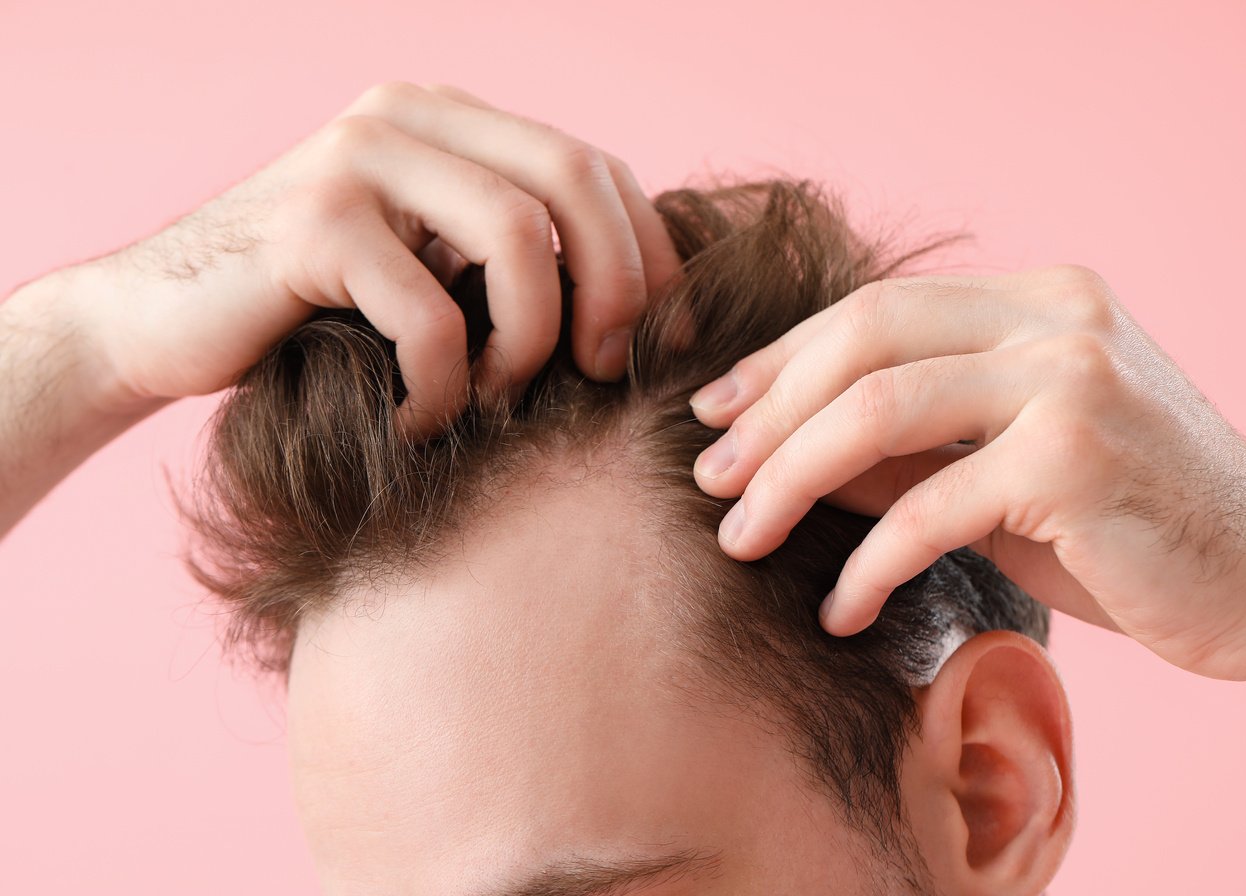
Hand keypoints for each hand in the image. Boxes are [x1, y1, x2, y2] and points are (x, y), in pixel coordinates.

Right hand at [70, 81, 678, 434]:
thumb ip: (514, 261)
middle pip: (573, 179)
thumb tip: (646, 317)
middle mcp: (409, 116)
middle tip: (602, 375)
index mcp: (450, 121)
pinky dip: (442, 390)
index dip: (648, 255)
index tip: (659, 343)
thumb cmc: (316, 318)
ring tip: (492, 400)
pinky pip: (431, 317)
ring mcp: (358, 160)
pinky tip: (413, 421)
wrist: (158, 325)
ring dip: (528, 344)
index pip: (595, 166)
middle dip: (615, 289)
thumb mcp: (431, 271)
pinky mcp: (312, 224)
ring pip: (517, 236)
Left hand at [689, 264, 1245, 687]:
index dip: (781, 359)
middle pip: (862, 340)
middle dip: (768, 413)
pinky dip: (867, 562)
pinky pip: (927, 507)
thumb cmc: (1130, 531)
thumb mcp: (1003, 471)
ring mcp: (1069, 377)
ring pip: (877, 409)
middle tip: (709, 479)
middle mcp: (1056, 316)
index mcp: (1038, 299)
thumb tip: (779, 452)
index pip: (875, 310)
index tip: (715, 412)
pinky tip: (838, 608)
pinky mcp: (1072, 457)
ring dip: (790, 479)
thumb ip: (904, 446)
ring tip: (741, 540)